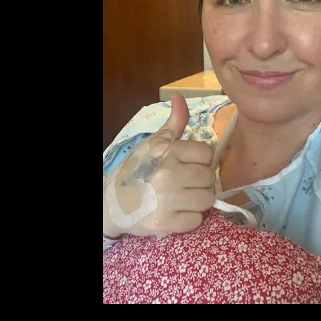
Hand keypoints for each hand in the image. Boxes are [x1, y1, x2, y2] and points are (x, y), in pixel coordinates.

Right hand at [109, 93, 215, 237]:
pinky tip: (177, 212)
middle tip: (185, 184)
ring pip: (207, 199)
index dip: (199, 161)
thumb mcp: (153, 143)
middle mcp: (168, 174)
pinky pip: (196, 221)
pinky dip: (190, 219)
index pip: (206, 154)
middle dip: (200, 182)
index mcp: (167, 152)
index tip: (187, 165)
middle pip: (209, 178)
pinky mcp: (166, 224)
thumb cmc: (137, 170)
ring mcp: (167, 200)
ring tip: (183, 198)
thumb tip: (180, 96)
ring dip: (198, 201)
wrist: (112, 203)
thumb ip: (174, 122)